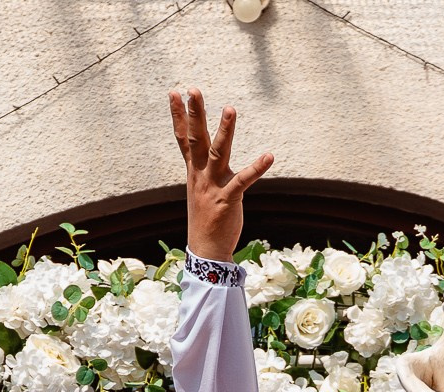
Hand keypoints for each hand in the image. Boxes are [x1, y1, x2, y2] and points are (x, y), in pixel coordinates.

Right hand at [170, 88, 271, 263]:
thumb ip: (202, 169)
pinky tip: (269, 155)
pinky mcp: (228, 199)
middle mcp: (200, 175)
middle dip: (194, 113)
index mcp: (193, 171)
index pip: (183, 138)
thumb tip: (203, 155)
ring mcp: (213, 186)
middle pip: (196, 138)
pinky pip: (244, 180)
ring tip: (230, 108)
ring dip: (225, 130)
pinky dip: (257, 167)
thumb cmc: (206, 218)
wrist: (206, 249)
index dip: (178, 115)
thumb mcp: (200, 189)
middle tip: (192, 89)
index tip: (174, 92)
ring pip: (218, 152)